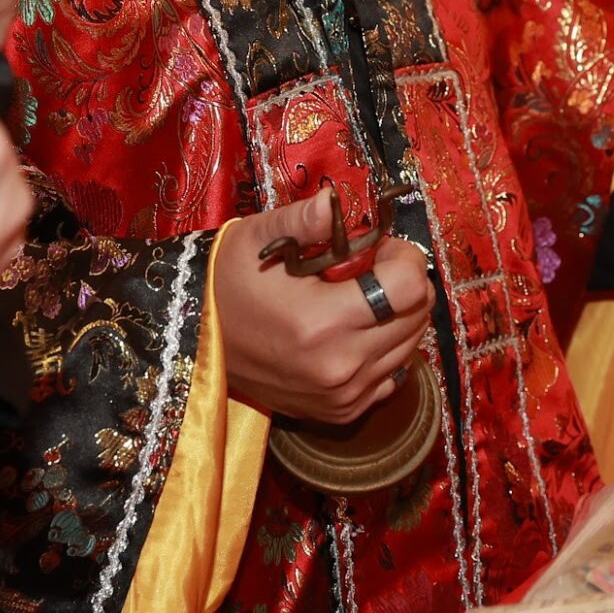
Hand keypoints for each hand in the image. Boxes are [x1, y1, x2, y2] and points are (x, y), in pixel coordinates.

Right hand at [214, 189, 436, 424]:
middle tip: (371, 266)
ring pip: (411, 346)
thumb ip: (306, 219)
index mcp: (322, 323)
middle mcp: (340, 367)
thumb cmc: (227, 281)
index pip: (410, 287)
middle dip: (405, 282)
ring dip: (397, 315)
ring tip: (360, 297)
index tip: (379, 246)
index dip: (403, 256)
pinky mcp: (341, 412)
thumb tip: (337, 200)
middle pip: (418, 316)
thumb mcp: (259, 239)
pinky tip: (356, 330)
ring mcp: (343, 396)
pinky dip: (387, 349)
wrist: (195, 341)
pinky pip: (394, 375)